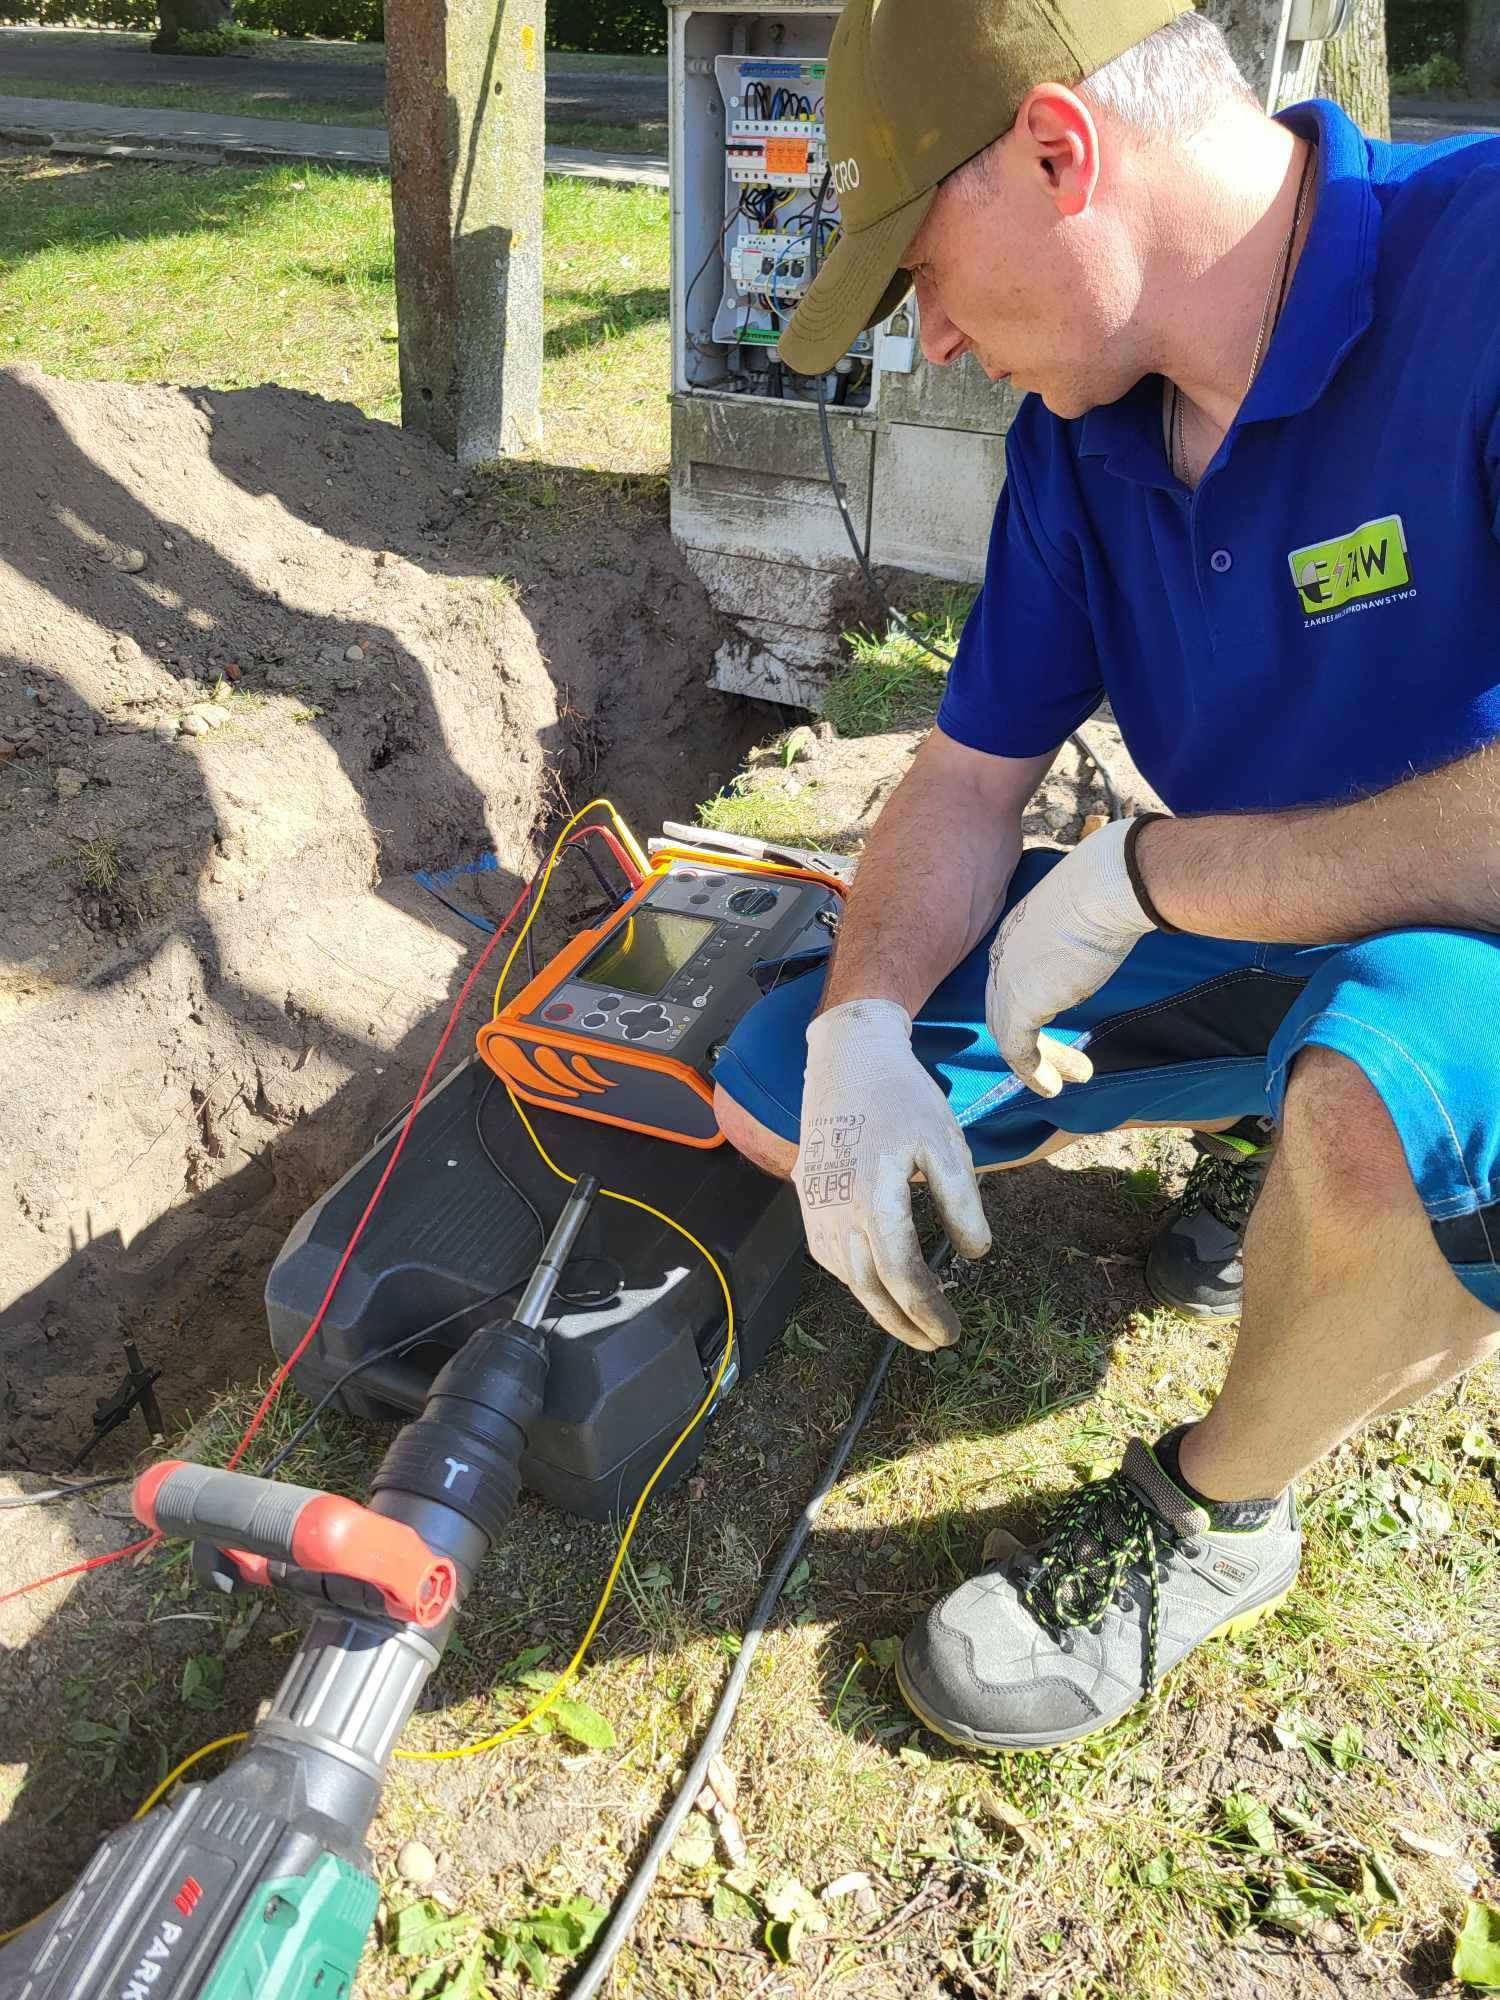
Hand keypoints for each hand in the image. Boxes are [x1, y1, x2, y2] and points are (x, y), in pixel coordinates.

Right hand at [795, 998, 990, 1349]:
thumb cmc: (901, 1096)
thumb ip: (962, 1203)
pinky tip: (875, 1282)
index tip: (951, 1332)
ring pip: (844, 1277)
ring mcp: (815, 1206)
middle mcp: (836, 1210)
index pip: (902, 1275)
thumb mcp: (945, 1143)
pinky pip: (829, 1255)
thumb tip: (975, 1255)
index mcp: (874, 1198)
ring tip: (910, 1321)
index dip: (927, 1311)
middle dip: (903, 1324)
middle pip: (869, 1288)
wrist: (845, 1058)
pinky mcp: (807, 1197)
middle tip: (936, 1341)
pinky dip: (854, 1279)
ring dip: (877, 1306)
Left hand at [986, 819, 1157, 1096]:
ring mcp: (1006, 981)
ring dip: (1040, 1061)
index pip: (1011, 977)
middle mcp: (1002, 957)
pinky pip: (1018, 1051)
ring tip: (1069, 1079)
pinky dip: (1033, 1073)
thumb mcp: (1087, 913)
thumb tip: (1106, 935)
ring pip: (1011, 1033)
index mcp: (1016, 932)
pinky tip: (1052, 1088)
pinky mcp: (1019, 1006)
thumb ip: (1082, 933)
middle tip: (1054, 1059)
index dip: (1027, 1004)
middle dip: (1028, 1038)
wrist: (1104, 889)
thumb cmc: (1107, 890)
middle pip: (1004, 1008)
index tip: (1052, 1020)